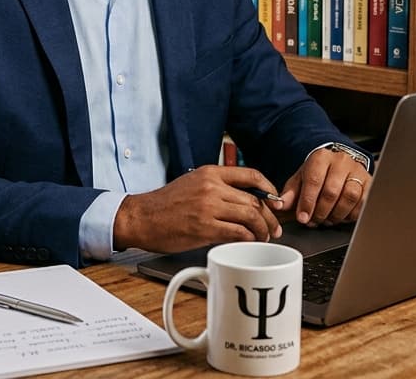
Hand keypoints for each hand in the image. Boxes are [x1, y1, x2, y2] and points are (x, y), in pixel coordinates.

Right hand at [112, 165, 283, 253]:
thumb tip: (243, 203)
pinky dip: (248, 238)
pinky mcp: (204, 227)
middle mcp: (211, 186)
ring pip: (250, 215)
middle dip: (269, 217)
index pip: (251, 175)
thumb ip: (217, 189)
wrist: (140, 217)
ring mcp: (208, 206)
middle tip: (274, 228)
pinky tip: (248, 242)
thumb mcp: (192, 184)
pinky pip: (237, 232)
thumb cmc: (164, 205)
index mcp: (210, 173)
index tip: (274, 202)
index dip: (269, 190)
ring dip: (263, 229)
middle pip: (254, 199)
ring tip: (264, 237)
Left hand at [280, 148, 370, 225]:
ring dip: (336, 214)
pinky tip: (341, 215)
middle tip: (313, 221)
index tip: (302, 217)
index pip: (313, 180)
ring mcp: (357, 171)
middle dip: (320, 212)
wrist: (340, 164)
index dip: (307, 202)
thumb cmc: (319, 172)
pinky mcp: (369, 182)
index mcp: (321, 157)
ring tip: (326, 219)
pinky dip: (350, 215)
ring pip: (349, 198)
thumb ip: (290, 192)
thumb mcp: (301, 178)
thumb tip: (280, 205)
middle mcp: (341, 161)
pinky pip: (362, 203)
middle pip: (331, 192)